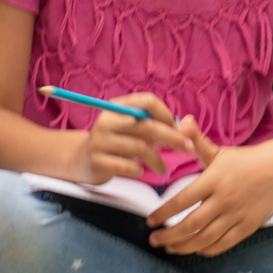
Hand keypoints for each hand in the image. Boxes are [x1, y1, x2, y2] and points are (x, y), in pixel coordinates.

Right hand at [74, 93, 194, 182]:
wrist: (83, 160)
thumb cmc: (119, 143)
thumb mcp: (137, 130)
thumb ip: (162, 125)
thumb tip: (189, 123)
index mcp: (118, 106)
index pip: (148, 101)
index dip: (167, 115)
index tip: (178, 129)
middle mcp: (107, 120)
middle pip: (147, 126)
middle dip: (173, 138)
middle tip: (189, 149)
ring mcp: (99, 140)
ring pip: (140, 147)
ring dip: (157, 160)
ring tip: (163, 169)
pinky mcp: (96, 160)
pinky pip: (127, 166)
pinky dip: (139, 170)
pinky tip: (140, 171)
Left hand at [145, 117, 272, 255]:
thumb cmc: (247, 160)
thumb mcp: (220, 151)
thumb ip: (198, 140)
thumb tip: (180, 121)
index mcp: (214, 180)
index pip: (181, 201)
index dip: (162, 213)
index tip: (150, 220)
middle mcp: (224, 199)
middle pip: (190, 225)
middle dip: (168, 236)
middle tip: (155, 239)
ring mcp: (237, 214)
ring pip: (205, 238)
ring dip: (184, 246)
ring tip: (171, 248)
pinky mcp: (249, 225)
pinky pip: (224, 243)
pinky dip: (207, 249)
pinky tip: (197, 249)